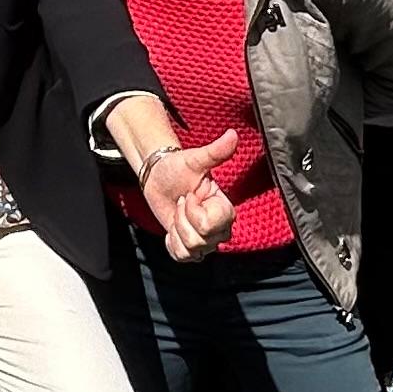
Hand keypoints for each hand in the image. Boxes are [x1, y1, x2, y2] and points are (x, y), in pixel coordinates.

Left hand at [139, 145, 239, 261]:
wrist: (159, 178)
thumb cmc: (178, 167)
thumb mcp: (195, 159)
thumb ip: (216, 151)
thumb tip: (233, 134)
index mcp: (224, 207)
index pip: (212, 224)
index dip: (194, 211)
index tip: (189, 195)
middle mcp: (219, 227)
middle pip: (202, 241)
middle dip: (183, 219)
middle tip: (181, 202)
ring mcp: (205, 239)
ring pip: (191, 250)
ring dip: (177, 230)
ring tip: (178, 212)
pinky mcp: (190, 247)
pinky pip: (182, 257)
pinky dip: (172, 244)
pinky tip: (172, 228)